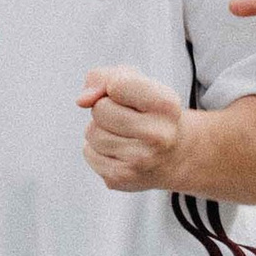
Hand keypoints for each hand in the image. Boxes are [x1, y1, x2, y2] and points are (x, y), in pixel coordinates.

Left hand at [78, 68, 185, 191]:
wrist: (175, 156)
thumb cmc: (150, 113)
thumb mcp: (138, 83)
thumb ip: (105, 77)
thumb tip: (81, 100)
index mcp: (166, 105)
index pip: (117, 85)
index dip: (115, 86)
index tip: (130, 96)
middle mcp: (157, 135)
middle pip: (100, 109)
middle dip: (106, 109)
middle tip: (128, 118)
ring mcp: (139, 161)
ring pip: (92, 132)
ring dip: (101, 130)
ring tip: (125, 135)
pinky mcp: (121, 178)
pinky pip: (88, 152)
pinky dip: (97, 149)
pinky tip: (120, 151)